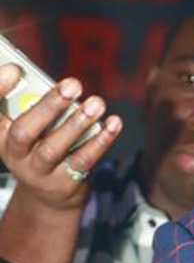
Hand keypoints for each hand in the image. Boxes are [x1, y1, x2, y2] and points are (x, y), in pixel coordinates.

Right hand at [0, 63, 122, 211]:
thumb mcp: (33, 125)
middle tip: (73, 84)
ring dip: (77, 123)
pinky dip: (100, 141)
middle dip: (49, 106)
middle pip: (23, 131)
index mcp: (0, 133)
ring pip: (54, 148)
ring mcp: (37, 171)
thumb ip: (38, 103)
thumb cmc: (41, 144)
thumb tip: (63, 85)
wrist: (49, 193)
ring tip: (97, 103)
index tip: (14, 68)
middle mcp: (13, 153)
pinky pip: (83, 160)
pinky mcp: (63, 183)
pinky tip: (113, 123)